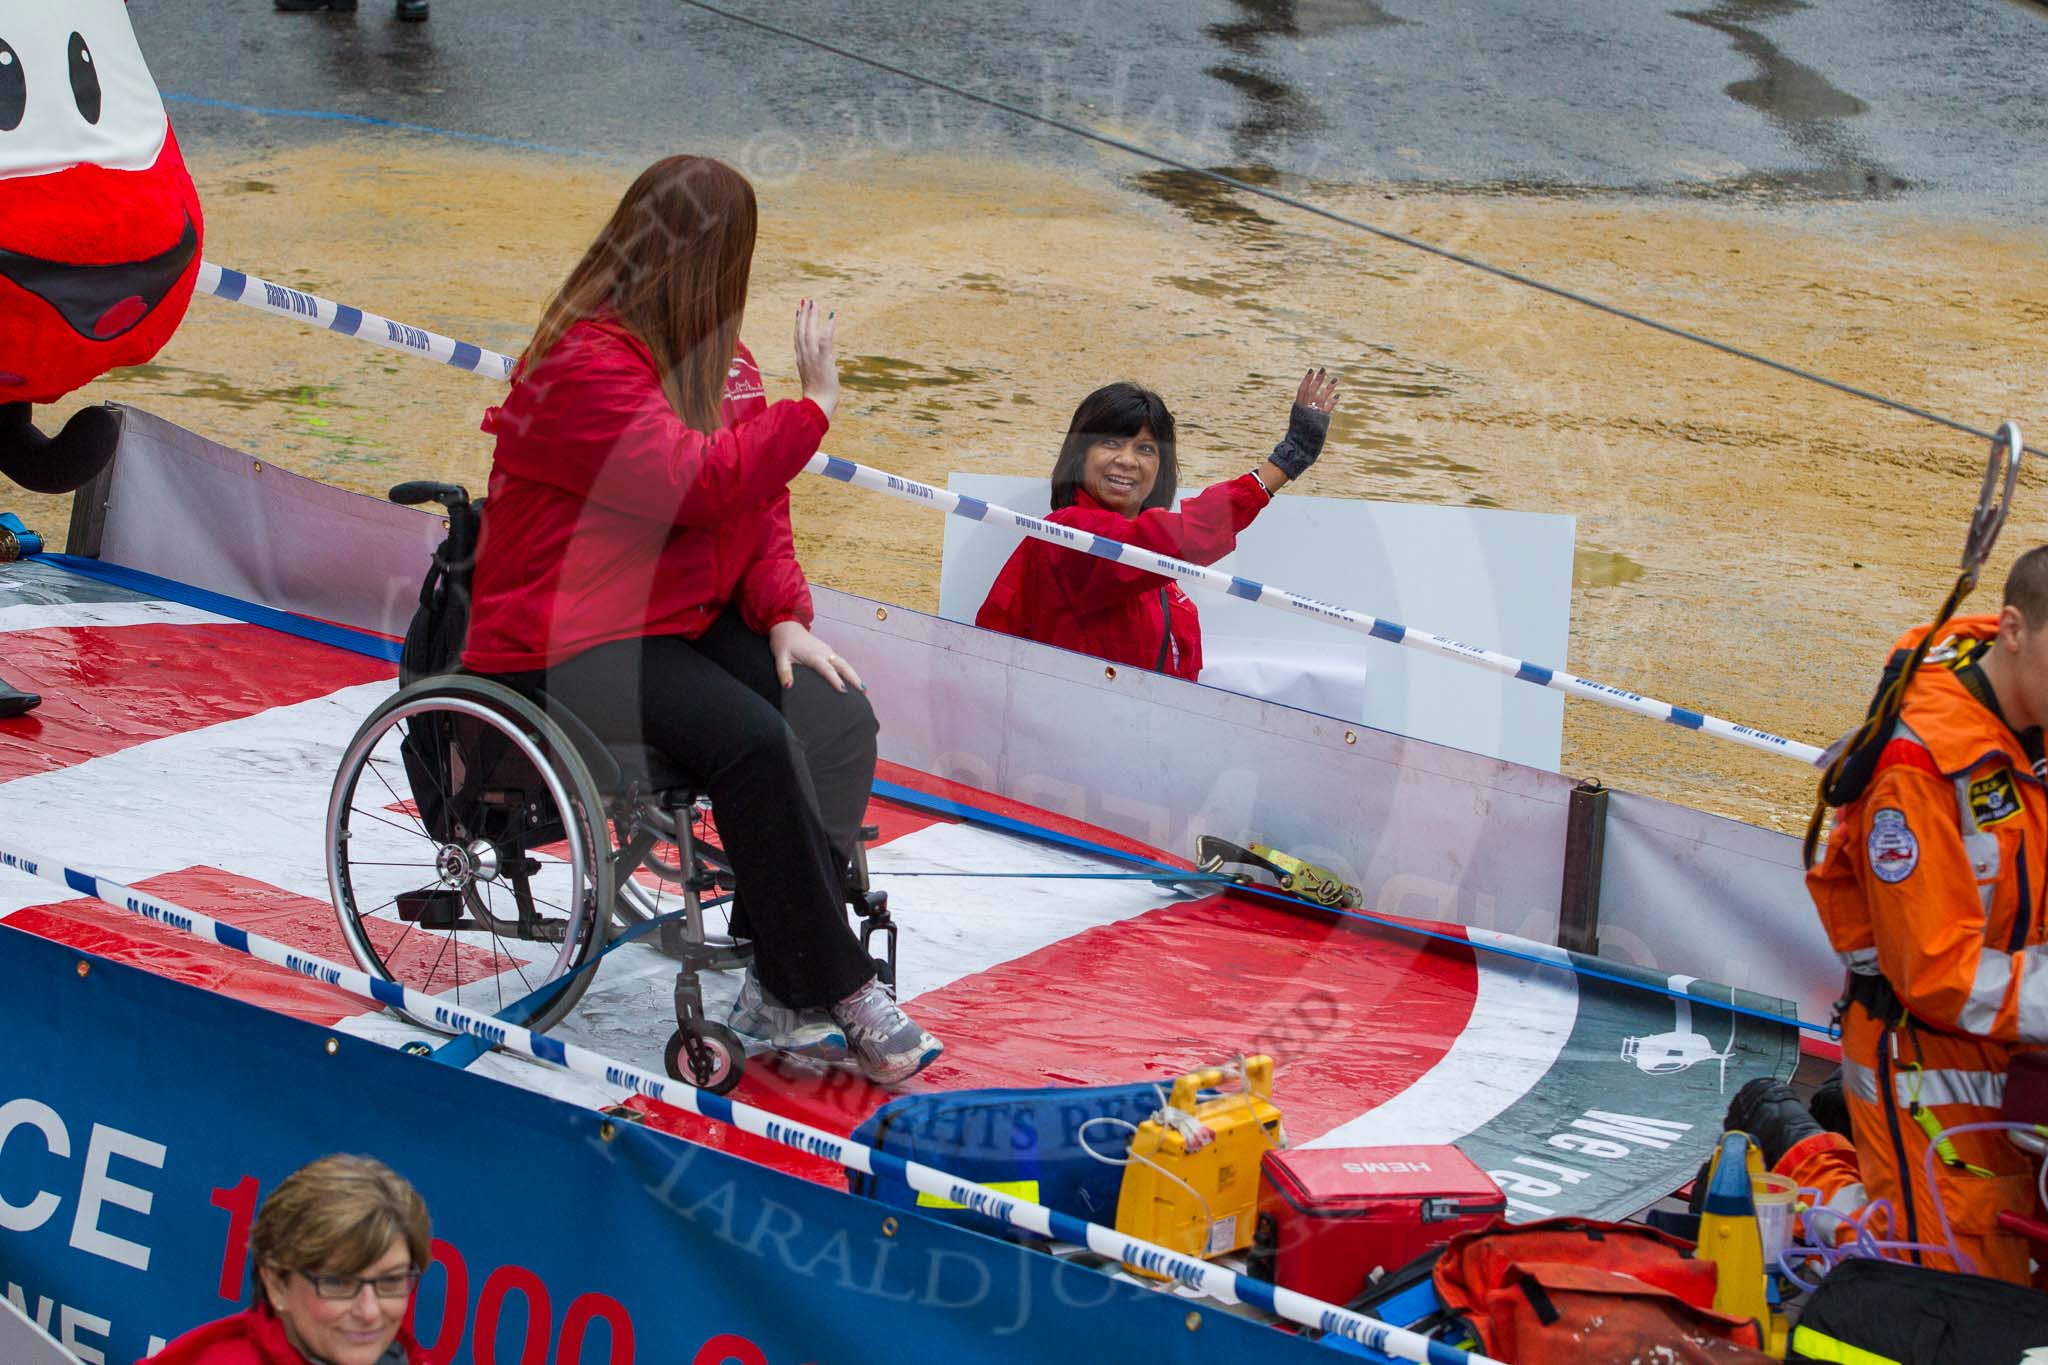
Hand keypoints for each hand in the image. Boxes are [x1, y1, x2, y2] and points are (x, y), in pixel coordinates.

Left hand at [768, 620, 863, 692]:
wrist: (786, 625)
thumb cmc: (783, 642)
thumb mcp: (780, 657)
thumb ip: (784, 672)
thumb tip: (788, 686)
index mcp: (814, 655)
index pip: (828, 670)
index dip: (836, 680)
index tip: (844, 691)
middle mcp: (824, 652)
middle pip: (843, 666)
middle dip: (854, 679)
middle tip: (863, 692)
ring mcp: (827, 651)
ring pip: (845, 664)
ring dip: (854, 676)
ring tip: (863, 689)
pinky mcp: (827, 651)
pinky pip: (841, 662)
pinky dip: (849, 671)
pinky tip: (853, 680)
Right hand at [794, 298, 838, 422]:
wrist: (818, 405)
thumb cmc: (818, 396)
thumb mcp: (814, 378)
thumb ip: (817, 367)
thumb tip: (825, 361)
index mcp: (801, 360)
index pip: (797, 338)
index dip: (798, 324)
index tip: (798, 312)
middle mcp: (804, 356)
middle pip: (801, 331)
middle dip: (803, 315)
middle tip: (806, 301)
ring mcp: (812, 357)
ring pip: (809, 332)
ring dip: (812, 316)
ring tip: (814, 303)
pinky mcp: (823, 360)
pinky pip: (825, 339)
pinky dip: (828, 327)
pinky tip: (832, 316)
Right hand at [1269, 366, 1337, 479]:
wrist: (1299, 447)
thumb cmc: (1297, 435)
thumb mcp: (1298, 420)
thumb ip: (1303, 411)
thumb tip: (1306, 405)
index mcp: (1297, 407)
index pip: (1302, 390)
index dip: (1307, 380)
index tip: (1311, 371)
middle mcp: (1305, 408)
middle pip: (1312, 390)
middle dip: (1318, 379)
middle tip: (1323, 369)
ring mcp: (1313, 413)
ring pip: (1321, 396)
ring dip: (1328, 387)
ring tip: (1335, 379)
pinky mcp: (1321, 419)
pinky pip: (1328, 408)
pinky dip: (1332, 401)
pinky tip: (1338, 396)